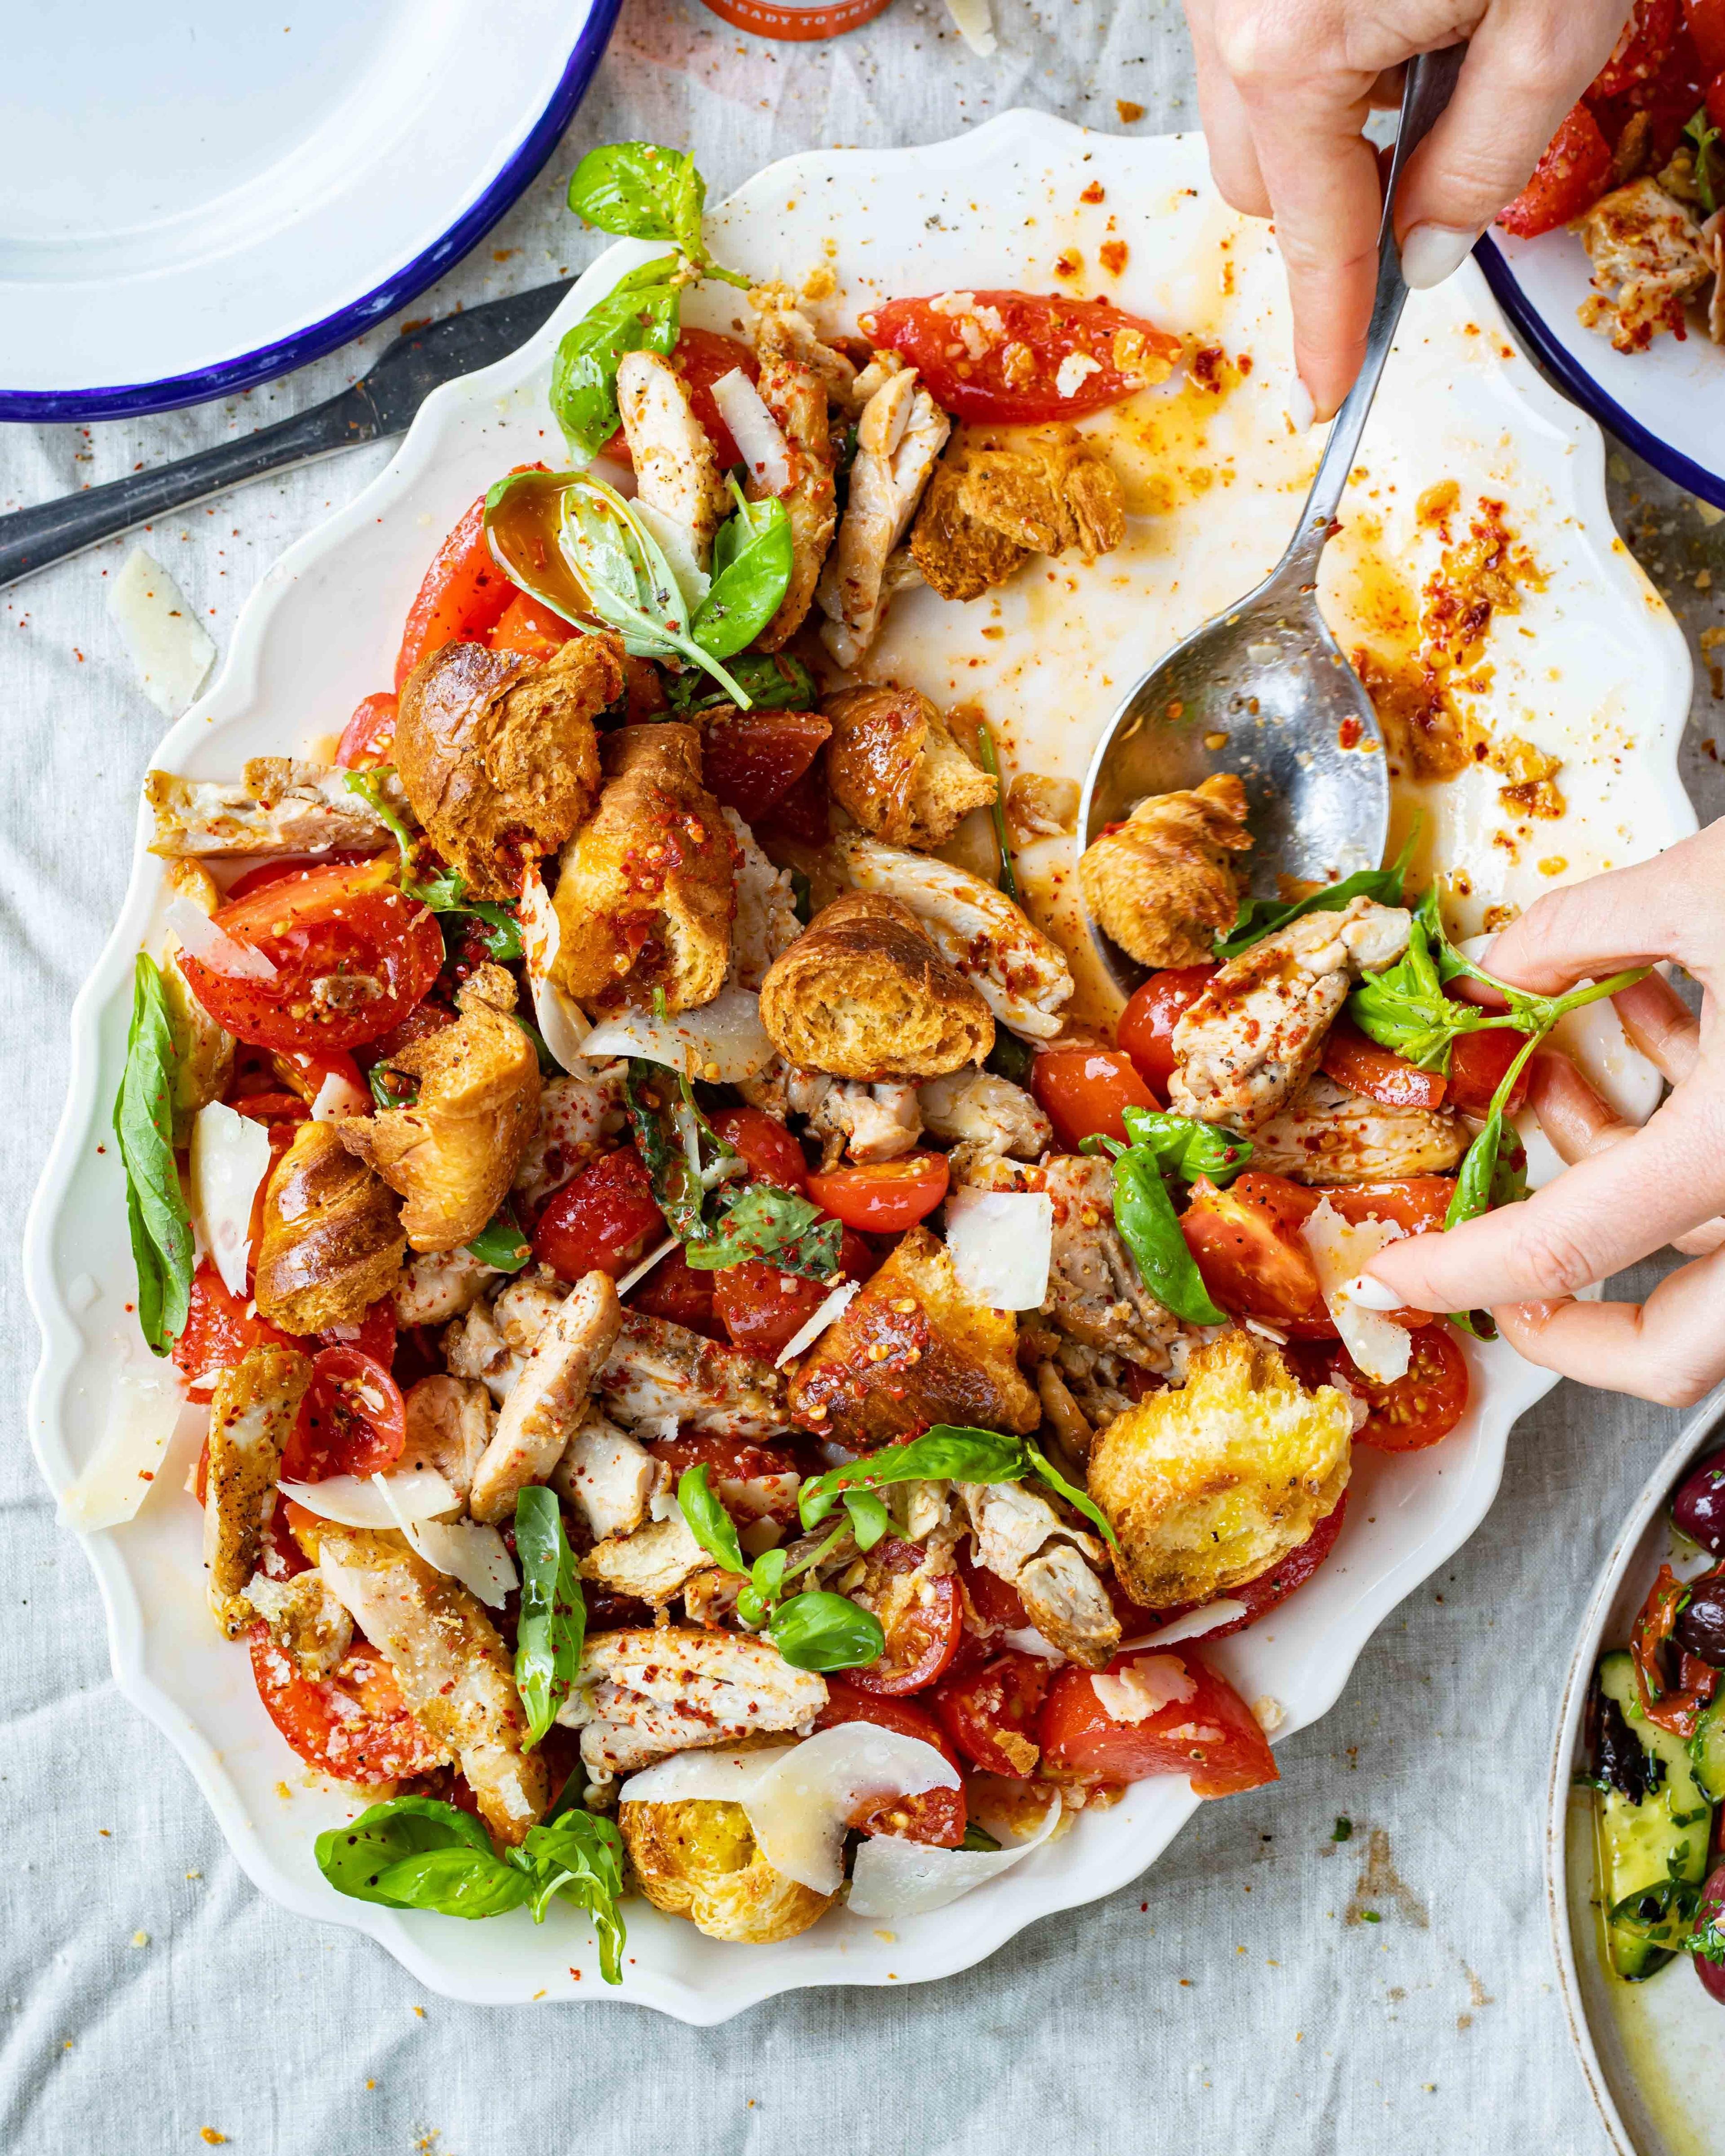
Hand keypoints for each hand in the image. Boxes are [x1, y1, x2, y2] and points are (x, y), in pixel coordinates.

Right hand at [1183, 0, 1627, 419]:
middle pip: (1262, 185)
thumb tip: (1428, 248)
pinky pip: (1255, 43)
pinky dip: (1317, 55)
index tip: (1325, 394)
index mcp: (1292, 52)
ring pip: (1252, 114)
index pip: (1314, 239)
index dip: (1329, 329)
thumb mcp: (1552, 19)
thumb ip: (1487, 155)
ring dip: (1327, 119)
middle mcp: (1230, 13)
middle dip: (1335, 202)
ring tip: (1427, 36)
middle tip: (1435, 156)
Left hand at [1363, 822, 1724, 1406]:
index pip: (1563, 1254)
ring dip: (1621, 1197)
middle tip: (1498, 1266)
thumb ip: (1590, 927)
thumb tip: (1500, 960)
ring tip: (1557, 1074)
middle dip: (1568, 1328)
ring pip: (1715, 1279)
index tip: (1388, 1286)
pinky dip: (1687, 1154)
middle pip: (1671, 1355)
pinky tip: (1662, 1034)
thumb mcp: (1723, 886)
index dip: (1459, 1277)